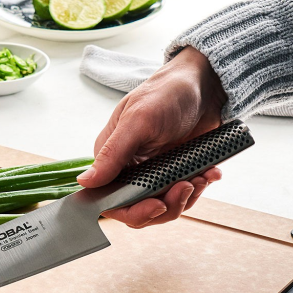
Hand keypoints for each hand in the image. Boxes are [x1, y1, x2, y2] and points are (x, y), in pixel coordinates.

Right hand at [78, 46, 226, 226]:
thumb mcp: (138, 121)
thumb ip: (113, 154)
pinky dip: (198, 188)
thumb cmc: (167, 92)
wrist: (205, 82)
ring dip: (185, 198)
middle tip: (185, 187)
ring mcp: (154, 171)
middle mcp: (129, 168)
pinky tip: (208, 173)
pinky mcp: (175, 171)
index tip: (157, 205)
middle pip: (139, 208)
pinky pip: (183, 194)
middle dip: (165, 206)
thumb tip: (85, 181)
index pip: (111, 199)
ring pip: (164, 206)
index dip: (133, 210)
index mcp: (111, 156)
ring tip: (199, 178)